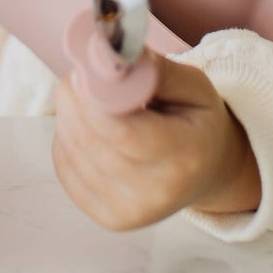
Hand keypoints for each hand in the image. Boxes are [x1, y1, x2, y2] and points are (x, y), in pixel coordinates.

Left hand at [52, 53, 261, 230]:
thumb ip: (155, 70)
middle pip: (90, 141)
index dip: (92, 97)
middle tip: (78, 76)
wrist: (206, 172)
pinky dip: (67, 141)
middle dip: (74, 100)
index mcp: (184, 158)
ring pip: (73, 153)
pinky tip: (85, 128)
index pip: (121, 131)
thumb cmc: (197, 123)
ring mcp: (130, 212)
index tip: (85, 69)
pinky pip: (65, 169)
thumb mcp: (194, 85)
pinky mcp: (109, 218)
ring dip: (67, 117)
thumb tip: (112, 54)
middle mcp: (156, 194)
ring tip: (85, 99)